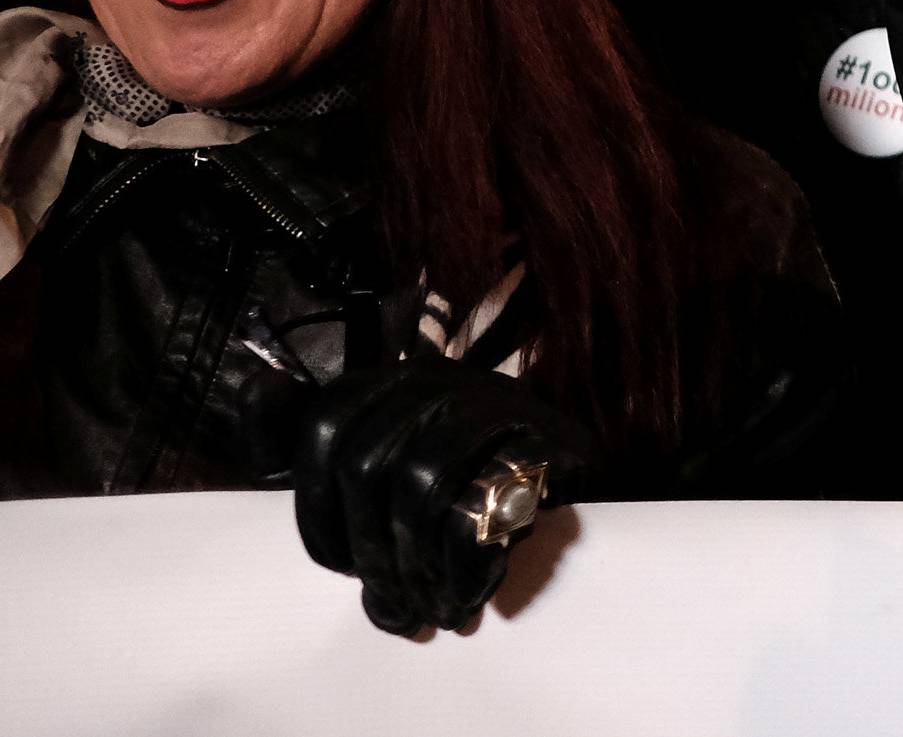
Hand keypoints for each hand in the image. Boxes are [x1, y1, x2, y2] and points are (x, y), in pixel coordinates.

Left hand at [275, 358, 598, 634]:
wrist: (561, 460)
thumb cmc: (455, 465)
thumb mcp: (380, 442)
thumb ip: (307, 430)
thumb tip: (258, 385)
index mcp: (393, 377)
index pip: (326, 429)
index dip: (318, 511)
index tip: (339, 567)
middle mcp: (439, 378)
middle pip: (367, 463)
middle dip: (370, 552)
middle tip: (390, 603)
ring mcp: (495, 402)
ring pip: (421, 482)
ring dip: (415, 562)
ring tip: (427, 607)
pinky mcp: (547, 440)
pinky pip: (485, 504)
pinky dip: (464, 566)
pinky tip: (464, 592)